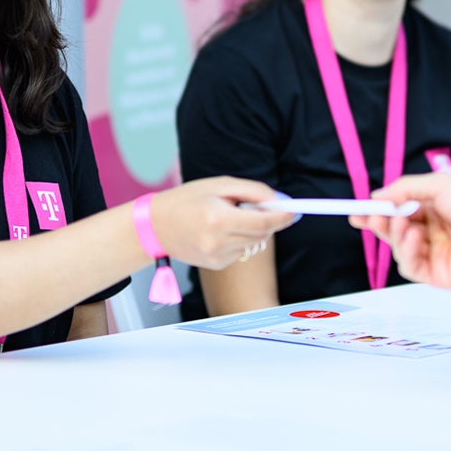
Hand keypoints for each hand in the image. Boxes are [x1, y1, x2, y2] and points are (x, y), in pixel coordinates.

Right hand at [148, 177, 293, 270]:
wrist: (154, 226)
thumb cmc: (186, 200)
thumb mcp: (218, 185)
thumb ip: (252, 190)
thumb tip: (279, 200)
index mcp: (217, 219)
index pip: (262, 221)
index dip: (283, 216)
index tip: (295, 211)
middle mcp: (217, 242)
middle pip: (262, 234)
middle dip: (269, 220)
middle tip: (260, 205)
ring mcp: (216, 257)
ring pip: (253, 244)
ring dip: (253, 230)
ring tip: (230, 217)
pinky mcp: (215, 265)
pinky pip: (241, 251)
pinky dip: (240, 240)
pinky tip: (221, 231)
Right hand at [354, 174, 450, 288]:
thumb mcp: (439, 185)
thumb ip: (406, 189)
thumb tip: (377, 196)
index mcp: (434, 210)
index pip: (398, 212)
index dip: (377, 211)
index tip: (357, 209)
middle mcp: (433, 233)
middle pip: (394, 232)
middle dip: (379, 224)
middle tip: (369, 217)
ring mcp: (435, 255)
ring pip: (399, 250)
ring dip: (395, 235)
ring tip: (404, 223)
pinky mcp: (439, 275)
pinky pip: (411, 267)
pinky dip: (406, 252)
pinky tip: (415, 238)